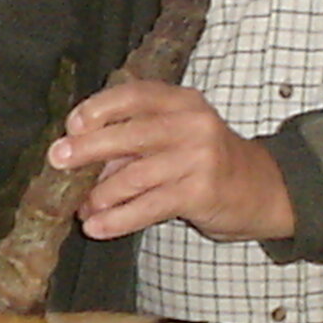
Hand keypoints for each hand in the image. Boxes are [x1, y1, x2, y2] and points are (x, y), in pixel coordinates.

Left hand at [47, 80, 294, 242]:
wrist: (263, 189)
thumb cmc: (207, 161)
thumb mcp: (178, 136)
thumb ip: (135, 141)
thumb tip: (80, 157)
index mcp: (182, 101)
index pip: (134, 94)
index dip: (99, 108)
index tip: (72, 124)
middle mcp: (192, 124)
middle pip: (131, 134)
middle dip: (89, 149)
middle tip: (59, 161)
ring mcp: (198, 158)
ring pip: (135, 176)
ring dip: (100, 195)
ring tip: (81, 209)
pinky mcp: (200, 192)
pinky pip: (148, 206)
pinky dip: (118, 219)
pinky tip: (97, 228)